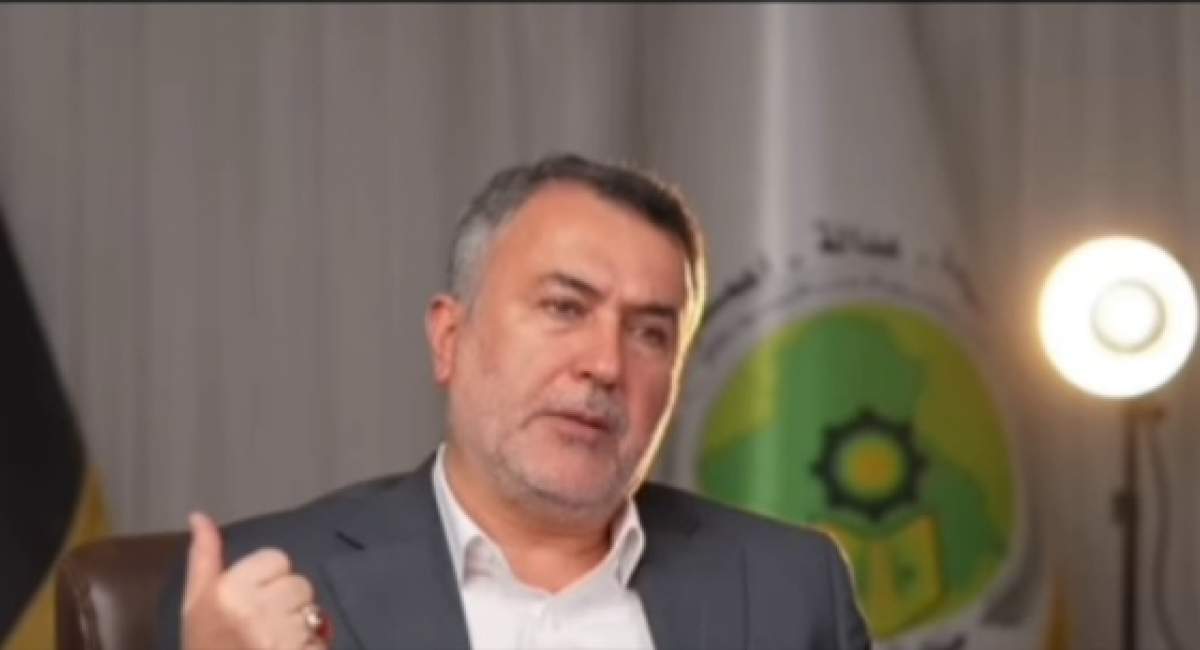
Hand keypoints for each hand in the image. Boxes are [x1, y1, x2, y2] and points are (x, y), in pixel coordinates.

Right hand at [181, 512, 326, 649]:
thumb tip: (199, 515)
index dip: (269, 582)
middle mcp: (251, 611)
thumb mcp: (195, 605)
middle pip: (299, 584)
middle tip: (261, 632)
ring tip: (274, 648)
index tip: (249, 608)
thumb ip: (204, 558)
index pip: (277, 559)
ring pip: (313, 610)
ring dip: (302, 630)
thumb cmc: (206, 649)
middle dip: (287, 606)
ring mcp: (277, 637)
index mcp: (225, 592)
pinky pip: (322, 640)